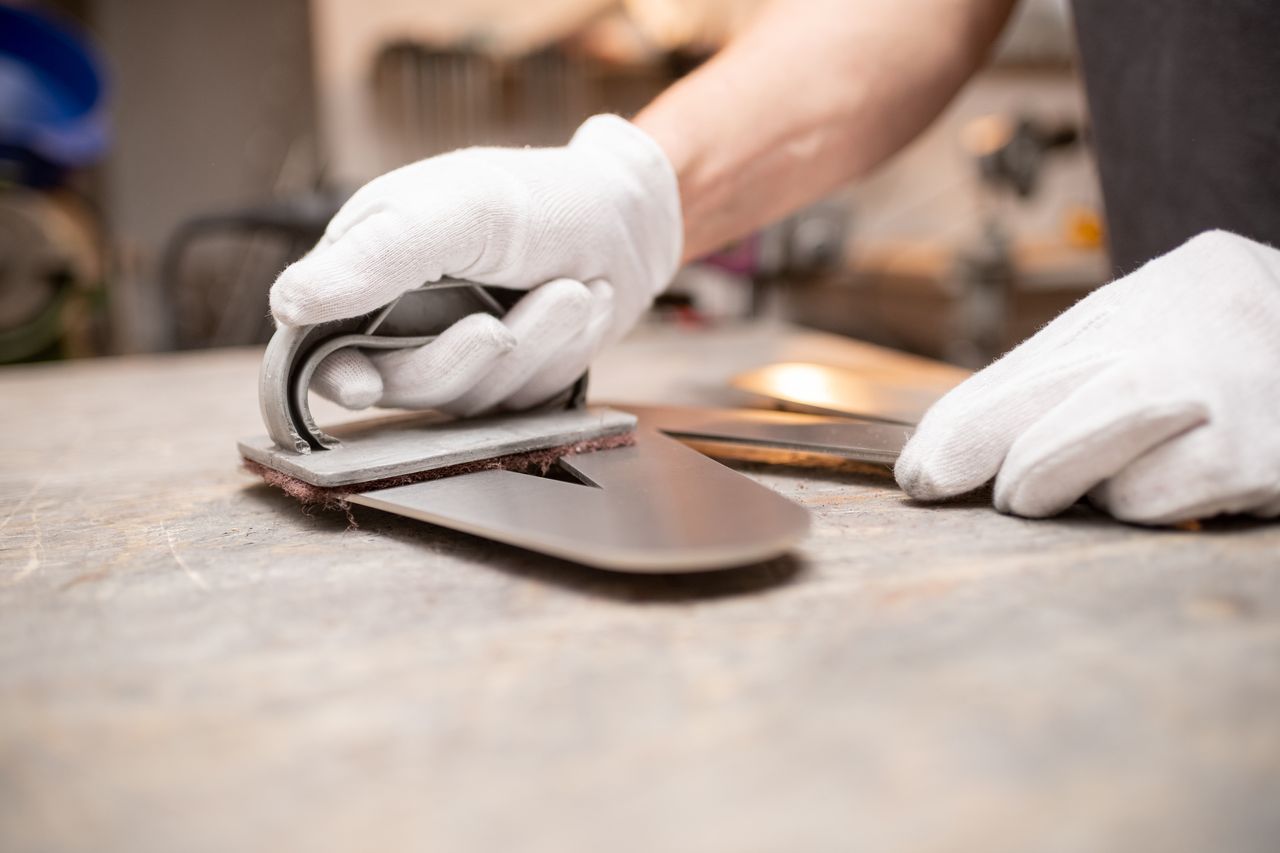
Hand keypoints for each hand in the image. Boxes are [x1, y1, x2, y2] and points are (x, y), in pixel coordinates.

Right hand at [269, 115, 680, 415]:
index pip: (319, 346)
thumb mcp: (458, 209)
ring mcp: (459, 353)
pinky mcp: (509, 379)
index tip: (361, 383)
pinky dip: (560, 357)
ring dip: (534, 346)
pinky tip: (580, 309)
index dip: (334, 375)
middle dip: (465, 357)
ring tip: (573, 290)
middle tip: (515, 318)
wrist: (631, 217)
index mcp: (370, 268)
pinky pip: (522, 401)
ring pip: (470, 399)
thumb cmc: (542, 197)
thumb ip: (375, 257)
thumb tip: (288, 304)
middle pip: (402, 387)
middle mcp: (405, 318)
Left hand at [895, 230, 1279, 523]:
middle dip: (987, 464)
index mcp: (1154, 296)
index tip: (919, 473)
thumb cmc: (1247, 353)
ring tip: (1091, 483)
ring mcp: (1229, 394)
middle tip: (973, 490)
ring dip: (1072, 490)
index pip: (1028, 367)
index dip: (961, 428)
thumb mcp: (1164, 335)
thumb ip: (1075, 377)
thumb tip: (963, 445)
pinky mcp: (1263, 454)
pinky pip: (1156, 503)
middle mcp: (1188, 332)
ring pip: (1091, 474)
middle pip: (1042, 415)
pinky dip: (1147, 507)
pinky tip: (1176, 485)